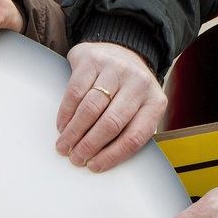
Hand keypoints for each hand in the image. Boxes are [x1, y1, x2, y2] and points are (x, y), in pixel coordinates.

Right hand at [55, 42, 165, 171]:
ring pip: (91, 108)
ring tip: (65, 146)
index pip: (134, 137)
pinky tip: (62, 126)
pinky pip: (76, 92)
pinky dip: (66, 113)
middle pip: (111, 123)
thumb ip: (128, 132)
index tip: (94, 166)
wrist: (122, 51)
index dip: (112, 156)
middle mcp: (139, 83)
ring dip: (74, 132)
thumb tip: (100, 160)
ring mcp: (116, 69)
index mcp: (155, 101)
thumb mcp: (139, 110)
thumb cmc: (128, 90)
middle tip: (76, 158)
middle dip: (89, 145)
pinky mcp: (93, 60)